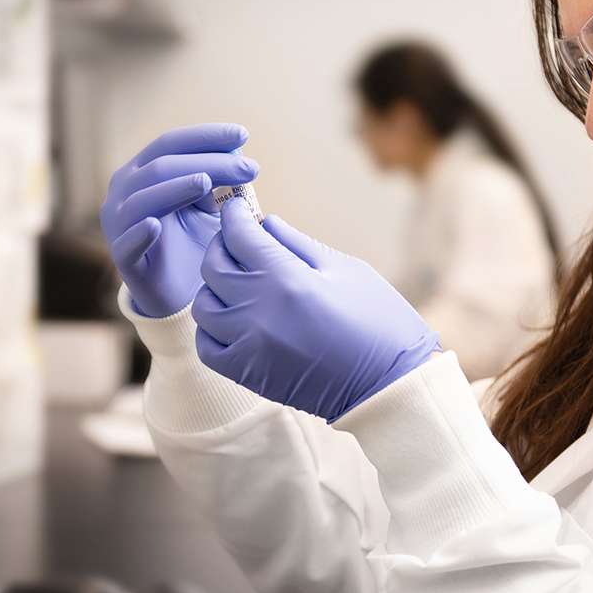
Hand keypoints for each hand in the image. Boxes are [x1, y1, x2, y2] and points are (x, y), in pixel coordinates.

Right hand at [101, 124, 259, 317]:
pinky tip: (155, 226)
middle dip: (208, 162)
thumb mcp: (209, 206)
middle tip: (249, 168)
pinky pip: (127, 242)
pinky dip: (139, 233)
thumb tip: (239, 155)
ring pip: (143, 198)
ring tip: (206, 182)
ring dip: (175, 188)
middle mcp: (124, 190)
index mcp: (143, 171)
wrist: (180, 293)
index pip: (171, 143)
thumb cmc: (194, 242)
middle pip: (162, 166)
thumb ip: (219, 181)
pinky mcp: (122, 257)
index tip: (243, 135)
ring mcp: (118, 223)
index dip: (205, 136)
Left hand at [192, 198, 438, 419]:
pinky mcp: (247, 374)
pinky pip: (207, 345)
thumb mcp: (346, 269)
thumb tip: (266, 224)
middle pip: (213, 267)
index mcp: (286, 279)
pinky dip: (211, 328)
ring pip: (204, 306)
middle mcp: (258, 310)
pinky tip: (230, 319)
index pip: (239, 235)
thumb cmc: (379, 322)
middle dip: (222, 246)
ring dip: (214, 288)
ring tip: (235, 282)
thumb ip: (298, 244)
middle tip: (237, 241)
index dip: (234, 215)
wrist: (388, 385)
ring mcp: (248, 344)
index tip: (236, 207)